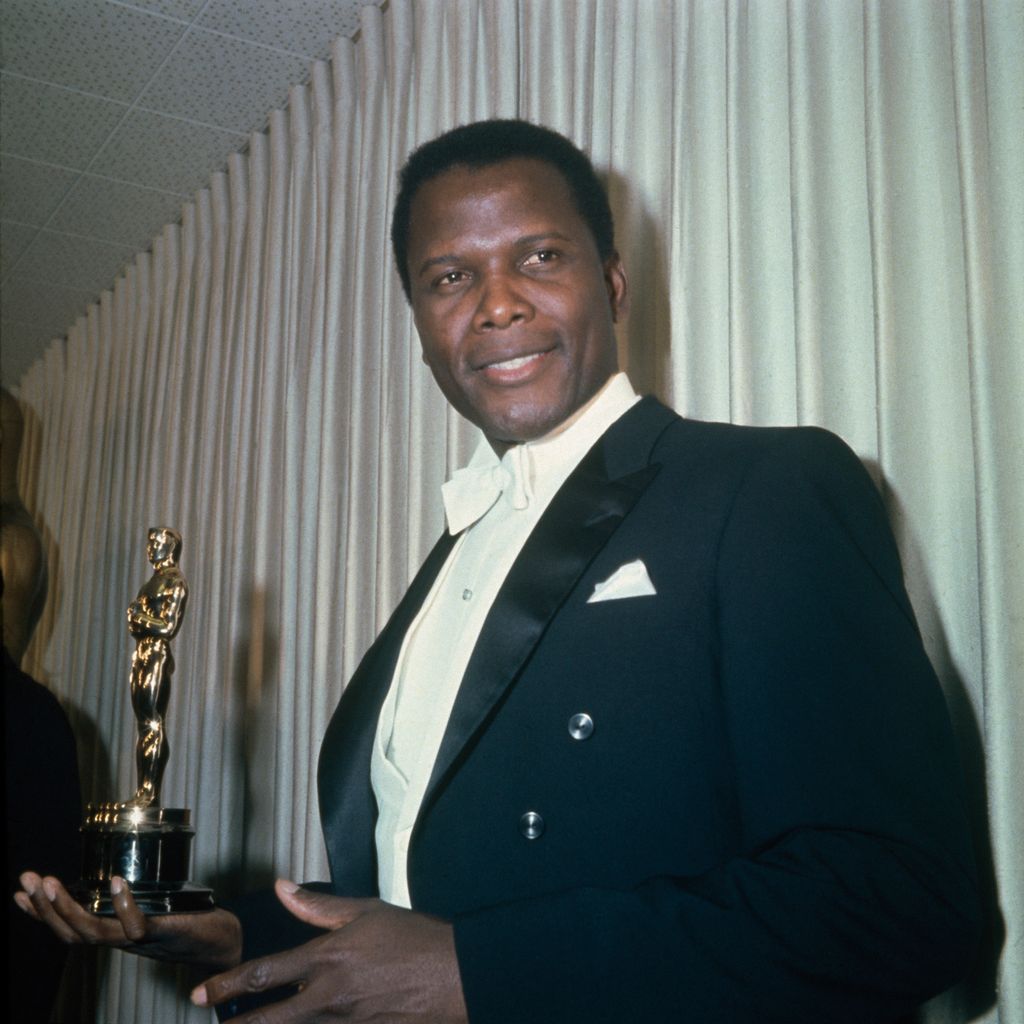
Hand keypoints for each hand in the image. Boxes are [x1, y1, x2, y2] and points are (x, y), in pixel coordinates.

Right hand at [14, 872, 241, 970]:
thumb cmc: (186, 923)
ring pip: (94, 933)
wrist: (222, 943)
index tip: (19, 894)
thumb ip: (126, 903)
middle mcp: (120, 941)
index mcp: (114, 934)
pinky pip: (137, 925)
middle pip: (72, 933)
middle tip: (27, 880)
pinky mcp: (164, 931)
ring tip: (51, 883)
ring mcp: (141, 940)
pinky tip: (115, 882)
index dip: (41, 915)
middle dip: (44, 907)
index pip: (68, 929)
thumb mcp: (148, 910)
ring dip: (69, 909)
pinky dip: (124, 905)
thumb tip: (107, 877)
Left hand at [192, 880, 467, 1022]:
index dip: (227, 985)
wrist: (457, 975)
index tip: (202, 993)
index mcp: (328, 958)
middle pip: (268, 1021)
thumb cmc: (415, 938)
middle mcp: (329, 997)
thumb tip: (281, 887)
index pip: (264, 974)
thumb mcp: (366, 910)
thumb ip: (318, 904)